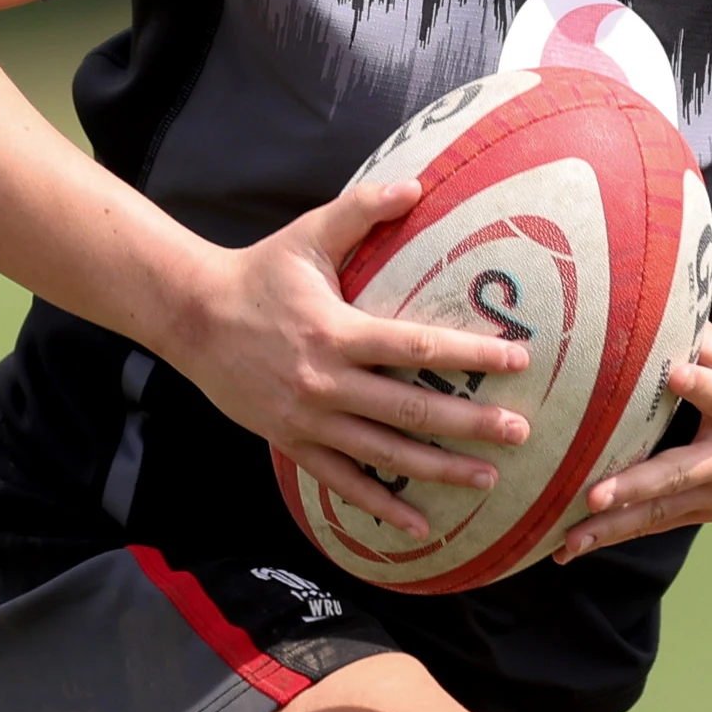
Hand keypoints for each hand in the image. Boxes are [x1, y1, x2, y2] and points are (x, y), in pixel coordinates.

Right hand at [161, 182, 530, 534]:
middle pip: (410, 408)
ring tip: (489, 480)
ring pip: (384, 453)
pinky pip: (342, 482)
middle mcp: (326, 381)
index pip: (417, 345)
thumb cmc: (258, 273)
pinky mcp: (292, 442)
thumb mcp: (309, 235)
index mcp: (337, 330)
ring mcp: (308, 419)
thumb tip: (417, 185)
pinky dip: (380, 506)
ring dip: (438, 469)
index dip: (470, 353)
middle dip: (470, 423)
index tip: (518, 360)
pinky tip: (419, 526)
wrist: (191, 317)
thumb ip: (363, 210)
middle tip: (520, 432)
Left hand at [561, 326, 711, 557]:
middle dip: (636, 486)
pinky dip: (618, 534)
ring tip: (569, 541)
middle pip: (678, 473)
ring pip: (661, 512)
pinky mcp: (711, 513)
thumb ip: (709, 345)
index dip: (701, 386)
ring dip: (613, 528)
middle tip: (595, 495)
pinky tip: (575, 546)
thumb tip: (664, 298)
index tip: (676, 375)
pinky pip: (658, 523)